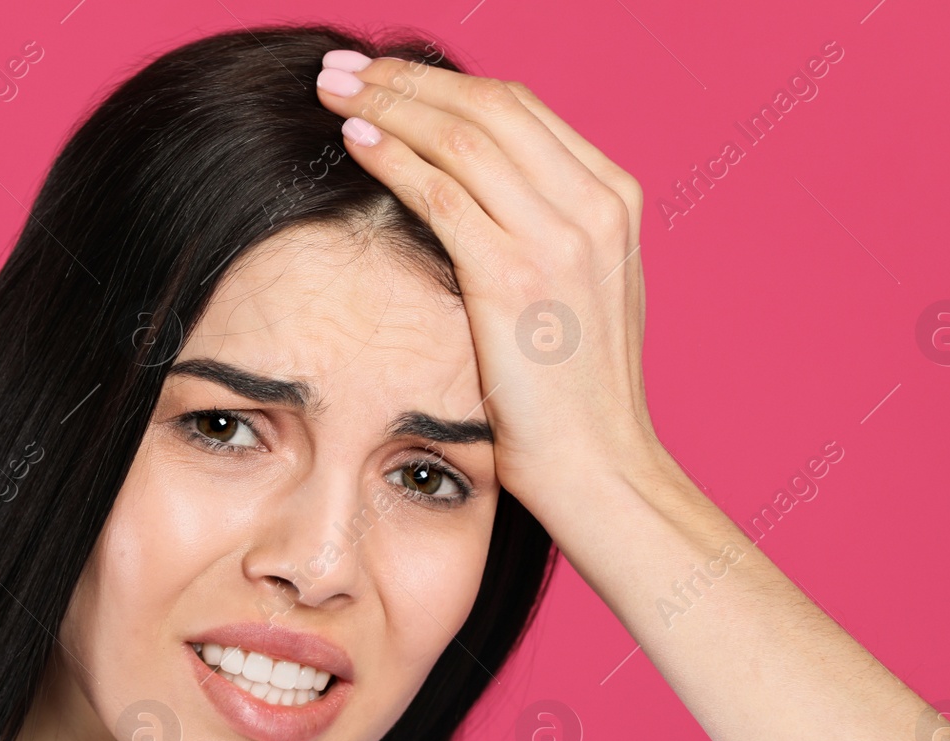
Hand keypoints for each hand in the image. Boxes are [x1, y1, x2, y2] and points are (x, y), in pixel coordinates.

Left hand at [314, 51, 669, 521]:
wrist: (599, 466)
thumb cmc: (578, 395)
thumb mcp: (585, 290)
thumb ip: (550, 228)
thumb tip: (486, 188)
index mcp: (614, 199)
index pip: (521, 109)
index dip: (446, 83)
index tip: (390, 76)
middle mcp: (595, 205)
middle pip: (488, 106)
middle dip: (407, 78)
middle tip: (345, 66)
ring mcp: (559, 238)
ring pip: (460, 136)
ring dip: (388, 103)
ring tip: (334, 89)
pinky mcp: (513, 278)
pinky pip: (440, 194)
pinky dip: (393, 156)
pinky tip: (354, 139)